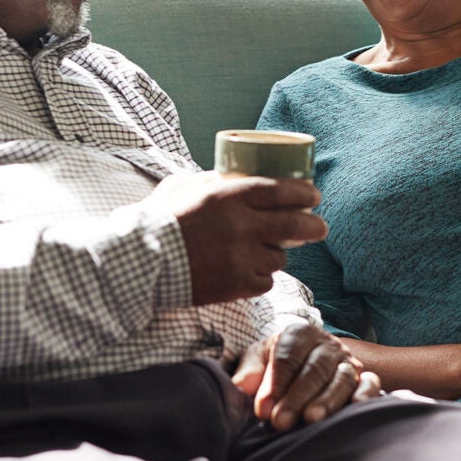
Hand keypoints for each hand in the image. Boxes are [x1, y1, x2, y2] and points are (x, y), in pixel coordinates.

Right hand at [145, 172, 327, 305]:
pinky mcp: (237, 285)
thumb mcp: (186, 186)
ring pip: (280, 257)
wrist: (141, 262)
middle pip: (295, 225)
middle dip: (314, 226)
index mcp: (230, 197)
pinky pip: (265, 281)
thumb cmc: (160, 219)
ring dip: (277, 253)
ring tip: (264, 251)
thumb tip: (235, 174)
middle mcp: (241, 226)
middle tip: (319, 227)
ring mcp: (241, 258)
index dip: (305, 193)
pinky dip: (260, 276)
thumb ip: (214, 181)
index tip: (313, 196)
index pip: (283, 191)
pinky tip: (248, 270)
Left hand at [231, 321, 381, 431]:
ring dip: (327, 400)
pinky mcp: (364, 380)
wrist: (301, 368)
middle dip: (296, 396)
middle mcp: (328, 345)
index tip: (262, 408)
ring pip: (341, 379)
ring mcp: (348, 362)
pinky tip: (353, 409)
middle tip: (280, 422)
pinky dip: (365, 395)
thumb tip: (241, 387)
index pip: (289, 354)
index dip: (275, 381)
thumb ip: (249, 372)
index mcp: (300, 333)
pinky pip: (371, 385)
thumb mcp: (258, 362)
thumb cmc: (275, 366)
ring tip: (310, 420)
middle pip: (315, 368)